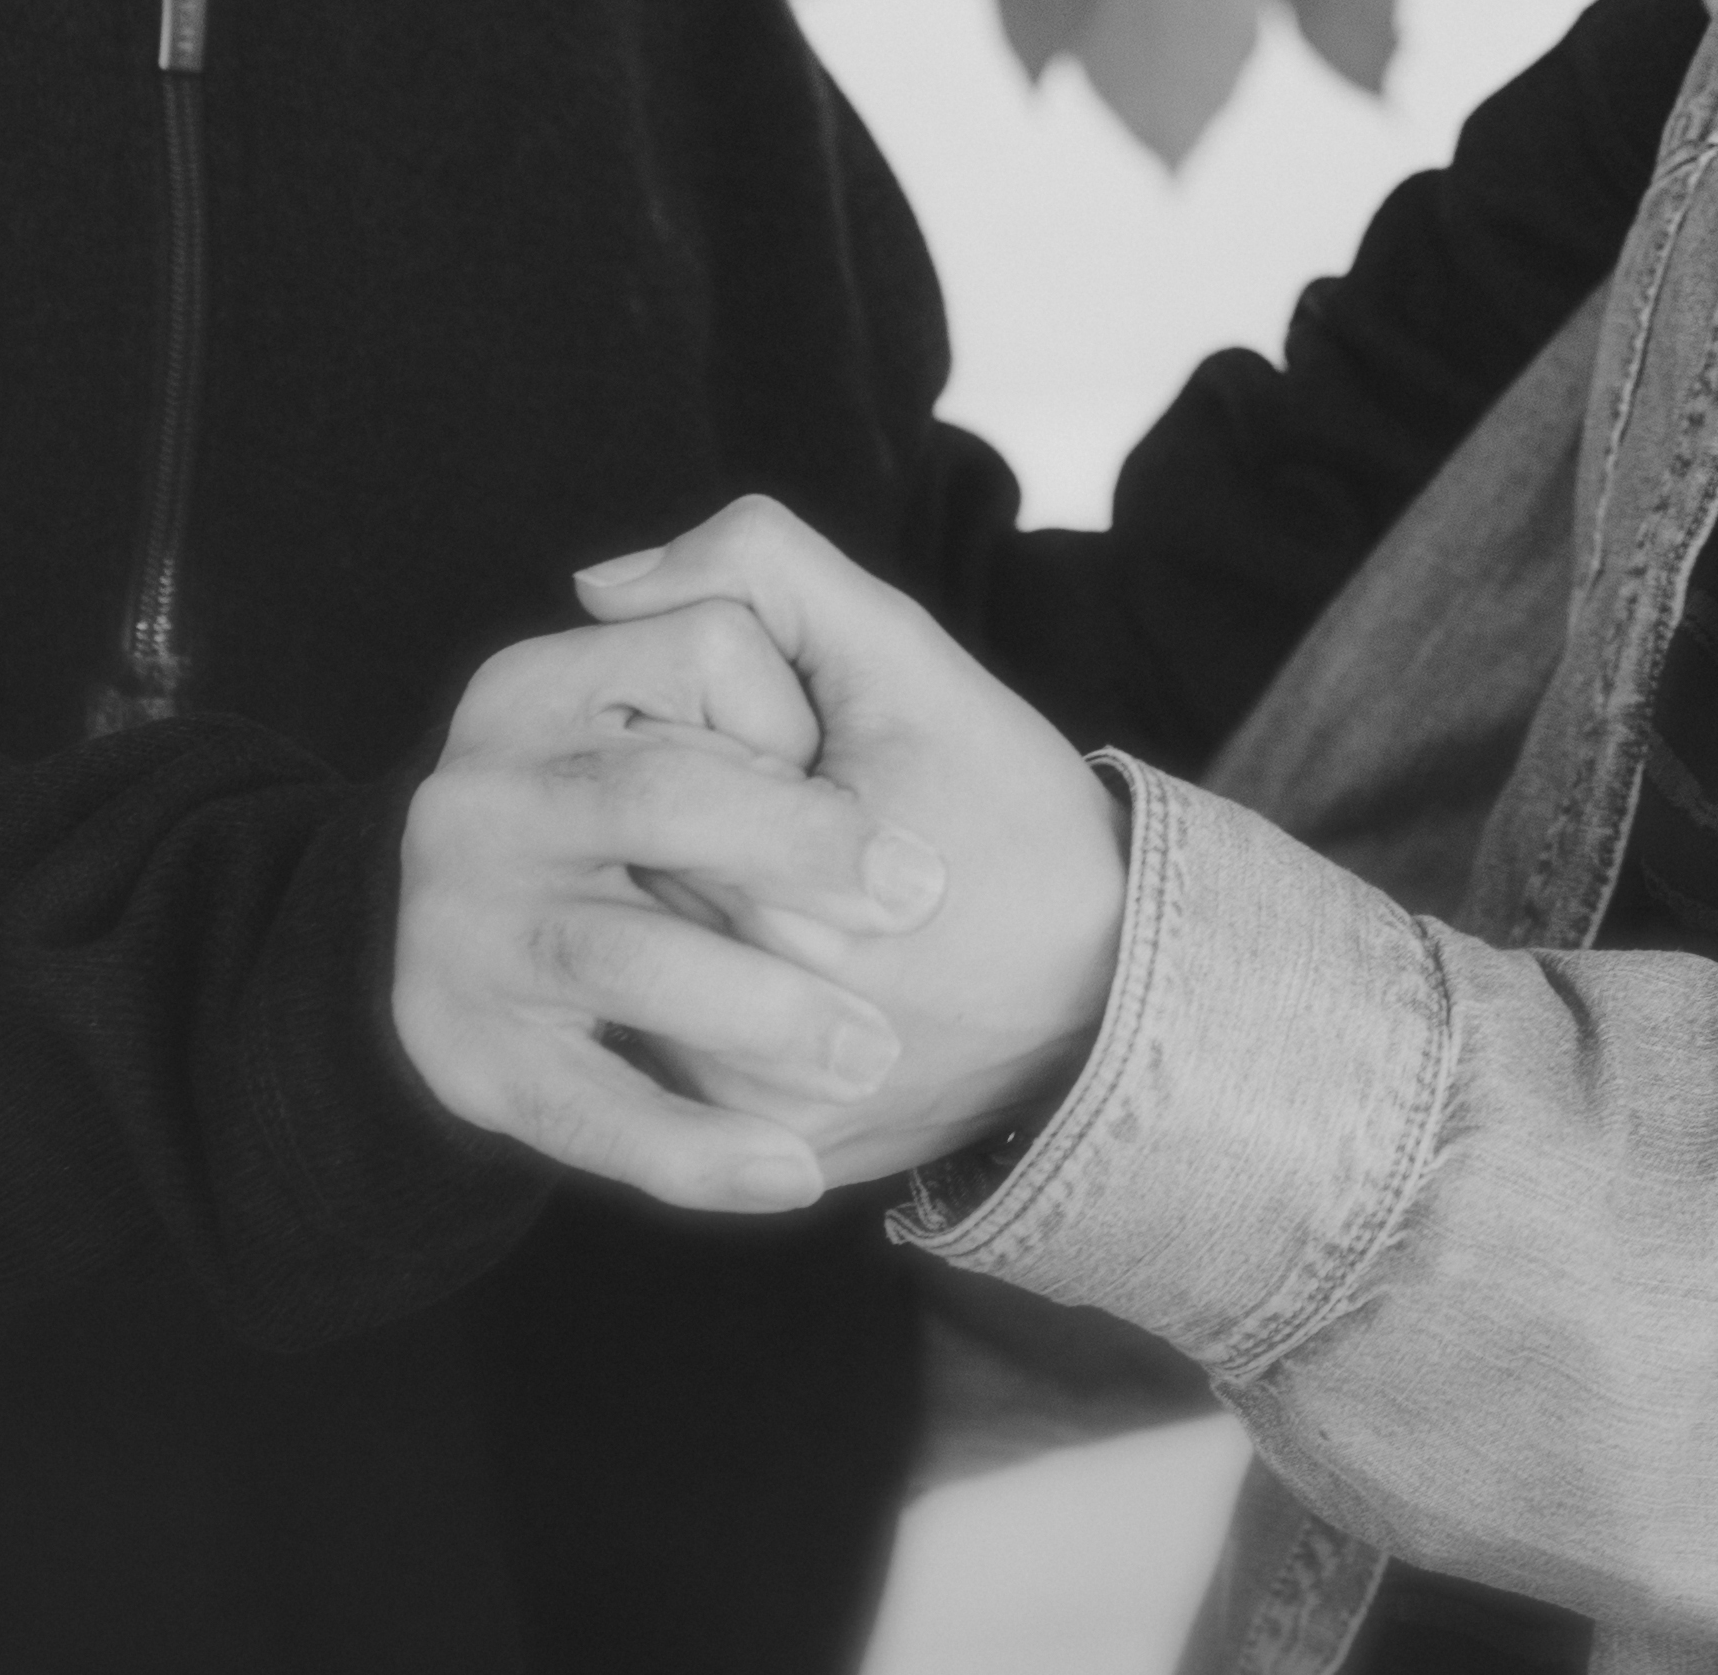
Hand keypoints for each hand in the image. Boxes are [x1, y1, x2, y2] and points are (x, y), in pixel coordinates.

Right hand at [391, 598, 945, 1215]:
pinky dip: (692, 1151)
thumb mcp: (740, 680)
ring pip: (622, 958)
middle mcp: (473, 804)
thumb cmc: (699, 803)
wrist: (538, 952)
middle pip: (654, 797)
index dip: (788, 719)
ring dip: (759, 1009)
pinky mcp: (478, 1062)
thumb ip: (747, 586)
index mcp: (532, 690)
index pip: (689, 660)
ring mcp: (461, 937)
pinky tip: (787, 1172)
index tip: (842, 764)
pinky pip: (587, 1112)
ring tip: (870, 1053)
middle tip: (921, 898)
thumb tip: (615, 577)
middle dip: (794, 848)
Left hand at [577, 497, 1122, 1190]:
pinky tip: (766, 955)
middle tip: (785, 815)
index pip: (636, 772)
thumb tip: (597, 585)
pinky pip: (663, 1043)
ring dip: (673, 909)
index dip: (708, 738)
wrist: (1120, 990)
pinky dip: (688, 991)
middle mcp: (741, 1027)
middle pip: (622, 870)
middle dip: (678, 827)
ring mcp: (739, 1108)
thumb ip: (762, 572)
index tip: (788, 751)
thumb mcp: (907, 658)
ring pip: (630, 962)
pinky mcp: (753, 1146)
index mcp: (772, 892)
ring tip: (772, 889)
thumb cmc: (1013, 811)